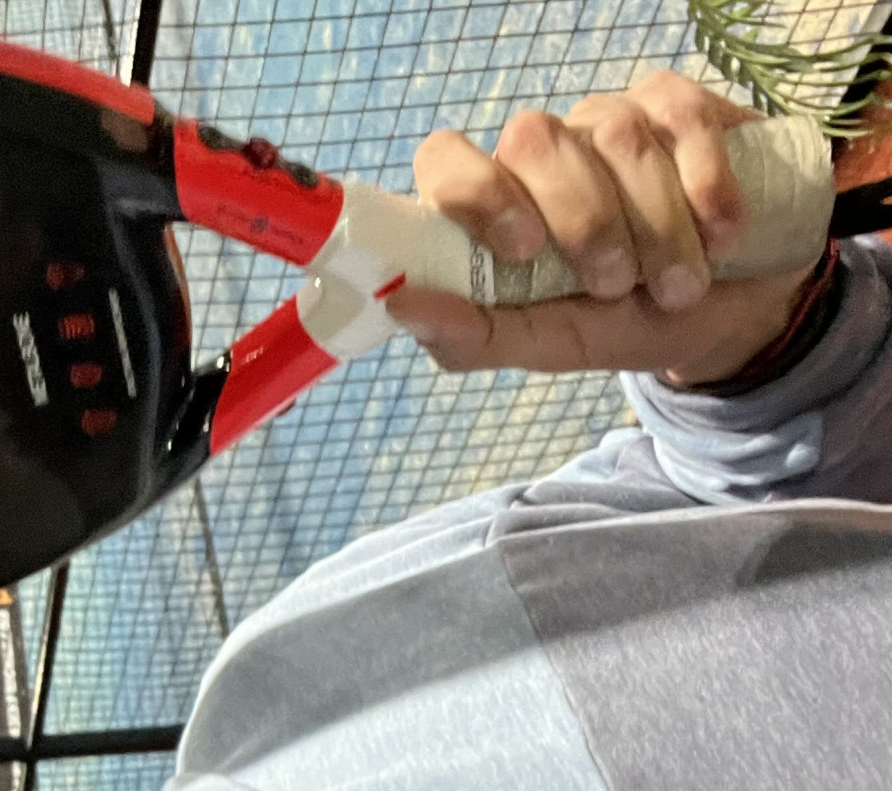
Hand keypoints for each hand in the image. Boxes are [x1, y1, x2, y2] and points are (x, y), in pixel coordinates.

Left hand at [384, 71, 820, 383]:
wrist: (730, 312)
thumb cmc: (622, 322)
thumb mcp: (549, 344)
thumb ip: (472, 336)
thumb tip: (399, 304)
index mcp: (491, 205)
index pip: (445, 159)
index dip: (476, 193)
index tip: (523, 250)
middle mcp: (541, 153)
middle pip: (533, 141)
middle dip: (584, 221)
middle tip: (615, 285)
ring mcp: (608, 121)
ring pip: (616, 137)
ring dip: (656, 226)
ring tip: (677, 285)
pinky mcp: (678, 108)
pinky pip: (682, 122)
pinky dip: (706, 188)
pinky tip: (722, 237)